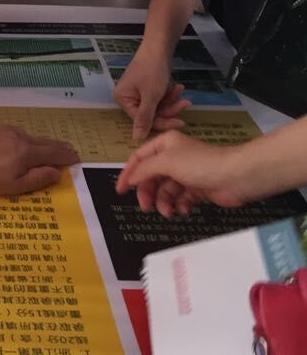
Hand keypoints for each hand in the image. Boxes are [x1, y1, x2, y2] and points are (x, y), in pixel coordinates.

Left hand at [0, 125, 78, 194]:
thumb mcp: (12, 185)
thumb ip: (36, 178)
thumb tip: (56, 172)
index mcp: (27, 152)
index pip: (52, 153)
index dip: (65, 156)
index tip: (76, 157)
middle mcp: (20, 137)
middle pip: (44, 142)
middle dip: (58, 146)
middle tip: (69, 149)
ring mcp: (7, 130)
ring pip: (30, 136)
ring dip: (42, 142)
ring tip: (49, 146)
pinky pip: (17, 133)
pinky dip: (27, 139)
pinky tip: (24, 142)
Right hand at [113, 41, 190, 140]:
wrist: (159, 47)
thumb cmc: (152, 71)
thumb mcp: (150, 96)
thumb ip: (144, 118)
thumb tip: (136, 138)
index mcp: (122, 99)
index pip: (142, 119)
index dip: (162, 121)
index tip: (181, 121)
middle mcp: (126, 97)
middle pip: (151, 113)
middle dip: (169, 108)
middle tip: (185, 103)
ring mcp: (136, 92)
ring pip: (157, 106)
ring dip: (171, 101)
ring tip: (182, 92)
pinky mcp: (146, 87)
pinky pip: (158, 98)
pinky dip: (168, 94)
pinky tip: (177, 88)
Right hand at [116, 132, 258, 216]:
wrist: (236, 177)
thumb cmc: (199, 164)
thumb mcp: (166, 162)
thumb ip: (144, 169)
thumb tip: (129, 178)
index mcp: (164, 144)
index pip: (139, 158)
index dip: (128, 174)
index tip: (121, 191)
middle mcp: (173, 157)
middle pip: (151, 177)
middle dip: (148, 193)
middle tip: (146, 208)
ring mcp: (186, 174)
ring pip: (165, 190)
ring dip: (164, 202)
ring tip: (169, 212)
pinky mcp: (198, 189)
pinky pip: (181, 199)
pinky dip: (180, 206)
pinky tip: (184, 211)